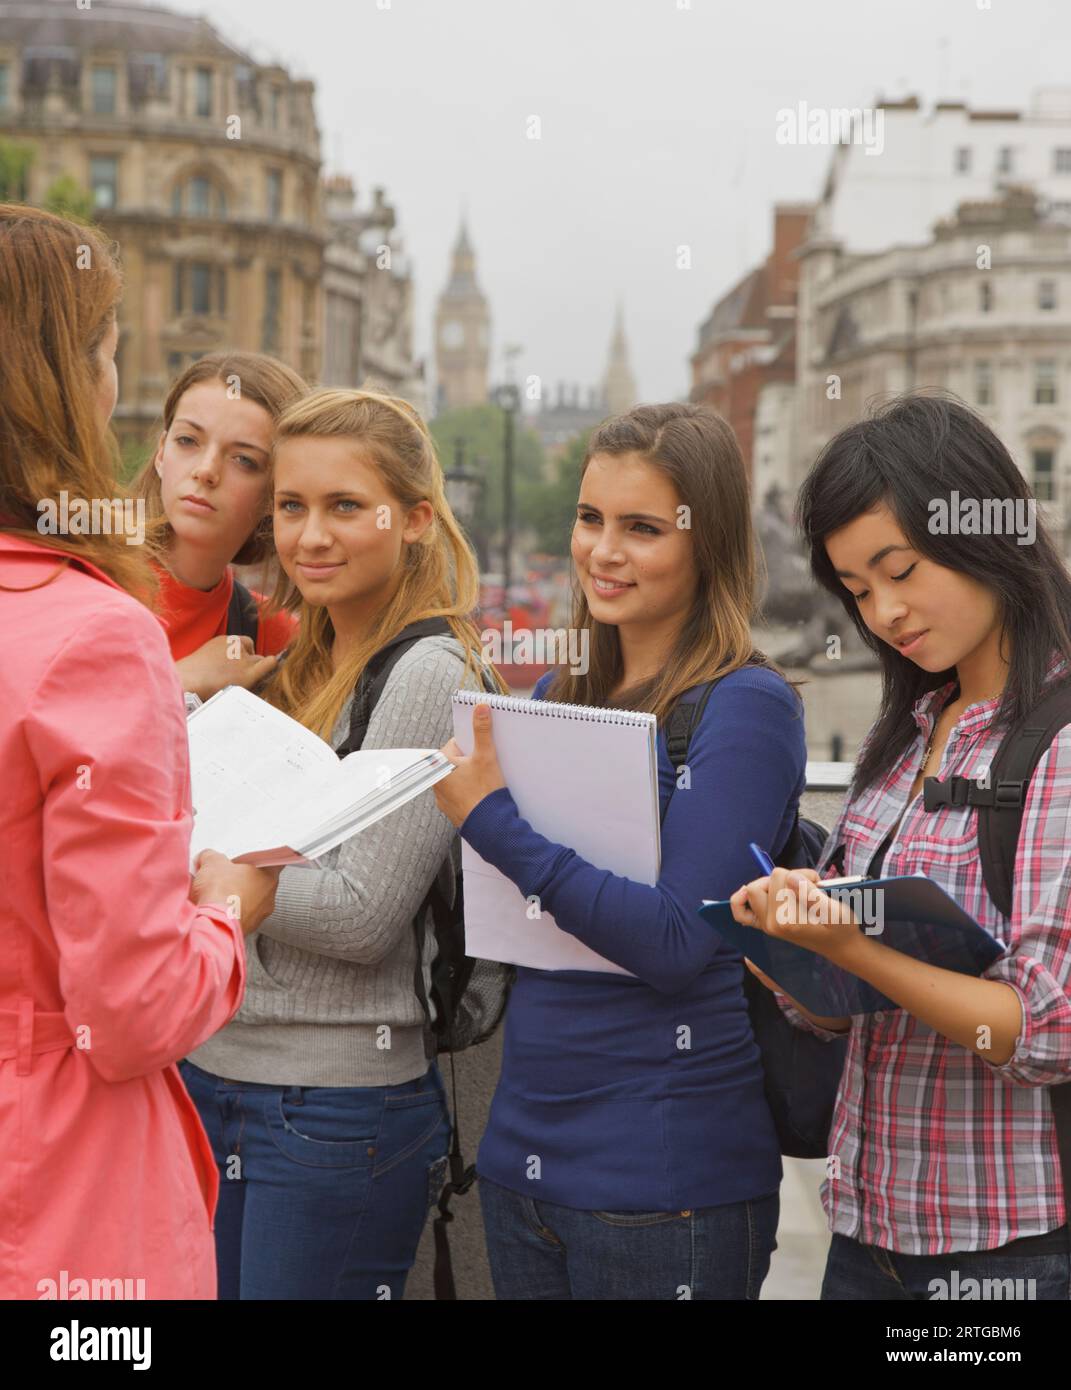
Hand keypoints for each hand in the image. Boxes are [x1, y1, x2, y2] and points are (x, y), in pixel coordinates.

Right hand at [176, 634, 277, 701]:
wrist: (186, 682)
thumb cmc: (189, 675)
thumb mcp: (205, 657)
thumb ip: (220, 657)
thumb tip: (229, 667)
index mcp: (225, 641)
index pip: (245, 643)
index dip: (245, 654)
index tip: (240, 664)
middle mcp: (236, 646)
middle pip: (253, 654)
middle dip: (250, 664)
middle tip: (241, 678)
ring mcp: (243, 659)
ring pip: (260, 662)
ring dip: (256, 671)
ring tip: (245, 684)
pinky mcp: (248, 674)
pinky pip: (268, 665)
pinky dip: (271, 666)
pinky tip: (272, 669)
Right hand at [191, 849, 281, 935]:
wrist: (214, 923)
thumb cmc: (221, 891)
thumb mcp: (212, 862)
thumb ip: (212, 856)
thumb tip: (208, 858)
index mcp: (269, 874)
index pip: (272, 861)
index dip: (258, 858)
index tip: (247, 858)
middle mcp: (270, 896)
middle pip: (259, 882)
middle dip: (243, 878)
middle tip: (226, 874)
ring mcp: (260, 914)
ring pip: (250, 901)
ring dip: (237, 897)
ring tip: (218, 893)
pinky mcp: (248, 929)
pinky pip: (240, 916)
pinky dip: (230, 913)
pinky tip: (217, 908)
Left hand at [433, 702, 506, 826]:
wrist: (489, 826)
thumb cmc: (484, 791)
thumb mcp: (486, 756)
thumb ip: (482, 731)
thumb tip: (480, 707)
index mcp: (438, 765)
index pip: (454, 745)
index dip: (471, 747)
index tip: (480, 754)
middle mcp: (434, 781)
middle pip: (455, 762)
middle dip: (470, 763)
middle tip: (484, 768)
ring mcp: (441, 797)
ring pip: (457, 778)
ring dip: (468, 778)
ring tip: (483, 783)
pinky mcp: (449, 810)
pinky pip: (458, 794)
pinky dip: (468, 792)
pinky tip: (480, 796)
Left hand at [729, 865, 863, 965]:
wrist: (840, 946)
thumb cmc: (841, 928)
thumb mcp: (836, 911)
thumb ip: (812, 894)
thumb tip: (790, 877)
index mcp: (786, 920)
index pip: (780, 876)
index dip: (799, 873)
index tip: (815, 883)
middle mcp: (771, 924)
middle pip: (765, 880)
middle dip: (785, 877)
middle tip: (805, 886)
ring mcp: (766, 925)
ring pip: (754, 889)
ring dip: (772, 885)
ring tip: (794, 891)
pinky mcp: (765, 924)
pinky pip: (741, 911)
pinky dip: (742, 899)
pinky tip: (748, 893)